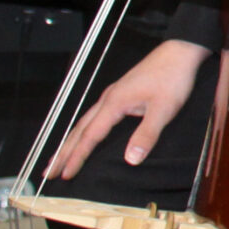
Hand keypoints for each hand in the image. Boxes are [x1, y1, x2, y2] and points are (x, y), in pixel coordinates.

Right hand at [47, 38, 212, 178]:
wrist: (179, 53)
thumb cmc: (173, 78)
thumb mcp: (164, 109)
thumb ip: (147, 134)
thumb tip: (131, 159)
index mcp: (114, 103)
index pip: (90, 136)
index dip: (77, 157)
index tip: (65, 174)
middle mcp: (108, 99)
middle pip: (79, 130)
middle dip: (63, 152)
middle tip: (49, 172)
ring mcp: (112, 95)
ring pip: (84, 122)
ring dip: (70, 141)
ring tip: (58, 158)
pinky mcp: (120, 93)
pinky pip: (94, 116)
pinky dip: (83, 130)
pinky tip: (84, 136)